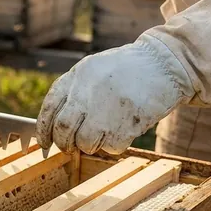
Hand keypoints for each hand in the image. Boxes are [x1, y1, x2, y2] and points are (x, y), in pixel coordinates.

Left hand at [36, 35, 194, 154]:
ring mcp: (107, 108)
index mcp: (77, 75)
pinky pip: (110, 147)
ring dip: (89, 145)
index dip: (44, 130)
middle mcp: (88, 92)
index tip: (44, 143)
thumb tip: (53, 125)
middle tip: (69, 146)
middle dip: (64, 143)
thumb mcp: (94, 69)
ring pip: (84, 143)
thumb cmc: (127, 70)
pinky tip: (122, 129)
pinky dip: (113, 145)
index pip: (50, 108)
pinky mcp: (127, 123)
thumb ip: (73, 91)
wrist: (166, 63)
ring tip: (101, 134)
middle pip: (63, 130)